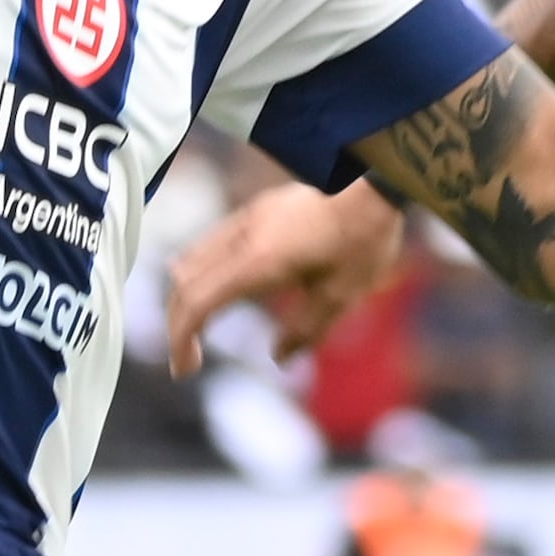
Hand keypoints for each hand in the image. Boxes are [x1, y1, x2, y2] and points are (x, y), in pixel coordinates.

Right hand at [166, 179, 411, 371]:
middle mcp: (243, 236)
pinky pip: (210, 244)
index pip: (197, 302)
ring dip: (186, 298)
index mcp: (259, 262)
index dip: (181, 339)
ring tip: (198, 331)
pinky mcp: (255, 210)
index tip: (184, 370)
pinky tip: (218, 292)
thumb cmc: (363, 240)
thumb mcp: (341, 297)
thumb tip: (278, 357)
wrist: (376, 185)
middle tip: (190, 361)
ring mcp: (246, 218)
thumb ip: (305, 331)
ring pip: (192, 260)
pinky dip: (200, 274)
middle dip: (178, 324)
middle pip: (184, 283)